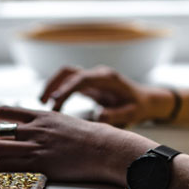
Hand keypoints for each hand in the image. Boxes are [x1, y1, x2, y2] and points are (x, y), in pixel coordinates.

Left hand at [0, 106, 155, 184]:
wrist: (108, 148)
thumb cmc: (93, 139)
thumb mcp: (65, 123)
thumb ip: (45, 126)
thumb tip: (29, 131)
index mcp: (41, 115)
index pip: (3, 110)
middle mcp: (35, 128)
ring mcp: (37, 145)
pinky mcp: (41, 163)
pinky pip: (9, 166)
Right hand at [39, 65, 173, 126]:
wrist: (146, 100)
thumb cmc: (139, 107)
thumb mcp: (132, 114)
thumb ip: (116, 115)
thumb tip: (98, 116)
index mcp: (107, 79)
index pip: (82, 79)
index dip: (66, 88)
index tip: (54, 101)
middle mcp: (98, 74)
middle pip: (69, 71)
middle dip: (53, 84)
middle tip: (42, 102)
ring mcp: (93, 77)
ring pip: (67, 75)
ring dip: (53, 85)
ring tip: (43, 102)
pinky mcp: (89, 83)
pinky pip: (70, 83)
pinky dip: (59, 91)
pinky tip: (54, 105)